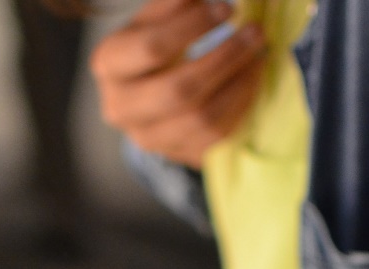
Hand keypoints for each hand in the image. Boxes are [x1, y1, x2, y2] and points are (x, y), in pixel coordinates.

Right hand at [91, 0, 266, 167]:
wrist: (146, 97)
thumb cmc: (152, 49)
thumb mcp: (154, 20)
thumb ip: (173, 5)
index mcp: (109, 64)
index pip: (152, 47)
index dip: (193, 26)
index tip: (226, 8)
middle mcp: (120, 107)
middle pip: (178, 90)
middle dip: (224, 58)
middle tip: (255, 32)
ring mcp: (147, 137)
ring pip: (202, 118)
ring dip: (239, 82)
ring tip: (259, 53)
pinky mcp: (176, 154)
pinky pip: (217, 135)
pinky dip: (241, 103)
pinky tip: (252, 77)